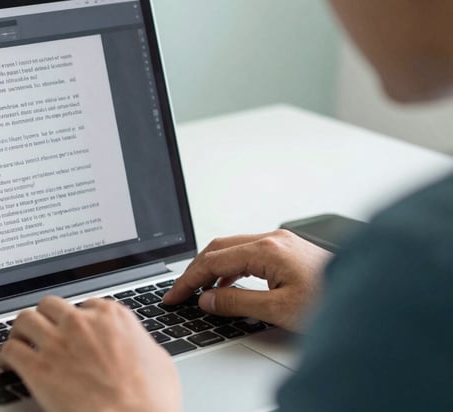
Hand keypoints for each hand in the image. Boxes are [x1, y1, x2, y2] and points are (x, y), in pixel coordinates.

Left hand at [0, 296, 180, 411]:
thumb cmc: (151, 400)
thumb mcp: (158, 360)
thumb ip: (140, 343)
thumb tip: (138, 347)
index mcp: (112, 316)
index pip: (85, 304)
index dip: (77, 318)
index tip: (73, 328)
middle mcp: (81, 322)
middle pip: (50, 305)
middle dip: (46, 318)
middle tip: (44, 331)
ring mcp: (57, 343)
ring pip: (25, 319)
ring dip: (22, 331)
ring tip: (21, 341)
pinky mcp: (38, 368)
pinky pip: (11, 350)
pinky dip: (6, 355)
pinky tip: (8, 364)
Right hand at [163, 229, 331, 331]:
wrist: (375, 298)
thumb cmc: (334, 302)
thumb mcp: (279, 309)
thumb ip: (237, 302)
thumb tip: (206, 299)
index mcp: (267, 249)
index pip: (213, 261)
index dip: (188, 280)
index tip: (173, 296)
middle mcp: (273, 239)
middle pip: (218, 247)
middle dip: (195, 269)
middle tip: (179, 292)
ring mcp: (281, 242)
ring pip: (233, 249)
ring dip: (212, 269)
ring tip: (199, 292)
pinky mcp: (289, 250)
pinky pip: (248, 253)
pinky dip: (230, 269)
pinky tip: (228, 286)